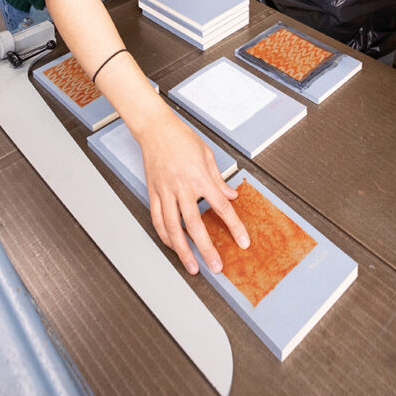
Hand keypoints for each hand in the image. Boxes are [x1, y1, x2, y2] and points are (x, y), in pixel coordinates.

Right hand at [139, 108, 248, 274]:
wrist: (155, 128)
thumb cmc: (181, 138)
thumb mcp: (207, 155)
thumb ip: (219, 180)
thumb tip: (231, 196)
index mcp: (199, 177)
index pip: (221, 207)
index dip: (234, 226)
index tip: (242, 241)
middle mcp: (182, 186)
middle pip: (194, 225)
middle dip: (206, 249)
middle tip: (215, 266)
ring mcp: (165, 191)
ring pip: (172, 227)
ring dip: (183, 250)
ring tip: (192, 266)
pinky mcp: (152, 192)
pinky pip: (157, 219)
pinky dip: (164, 235)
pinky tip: (173, 246)